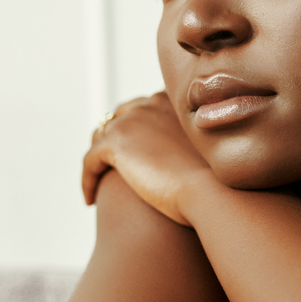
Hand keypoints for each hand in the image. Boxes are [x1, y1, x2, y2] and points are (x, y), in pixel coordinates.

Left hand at [83, 92, 214, 225]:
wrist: (209, 190)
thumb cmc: (213, 180)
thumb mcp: (202, 148)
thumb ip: (186, 141)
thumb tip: (176, 156)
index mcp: (171, 101)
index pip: (142, 109)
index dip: (135, 131)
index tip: (134, 155)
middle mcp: (149, 103)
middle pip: (118, 118)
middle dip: (114, 142)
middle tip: (113, 169)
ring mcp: (130, 120)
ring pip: (101, 138)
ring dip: (99, 159)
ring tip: (100, 183)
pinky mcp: (115, 143)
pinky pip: (90, 160)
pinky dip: (87, 179)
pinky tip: (90, 200)